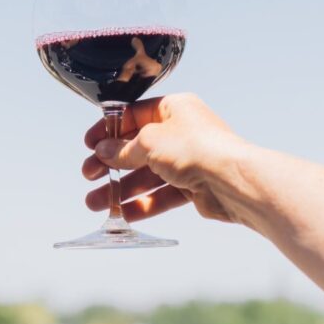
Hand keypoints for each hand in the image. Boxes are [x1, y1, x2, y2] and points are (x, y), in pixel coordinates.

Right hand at [81, 93, 255, 227]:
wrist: (233, 182)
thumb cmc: (198, 149)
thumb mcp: (149, 142)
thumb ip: (123, 149)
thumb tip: (103, 151)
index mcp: (175, 109)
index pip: (135, 115)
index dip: (110, 130)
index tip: (90, 144)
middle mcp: (182, 133)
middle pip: (138, 148)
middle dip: (111, 164)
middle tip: (90, 175)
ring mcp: (188, 161)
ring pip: (147, 175)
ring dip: (121, 189)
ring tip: (97, 203)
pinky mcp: (194, 187)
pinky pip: (162, 195)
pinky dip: (143, 204)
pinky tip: (124, 214)